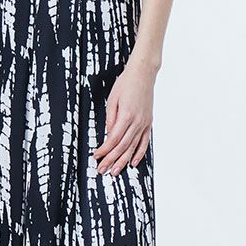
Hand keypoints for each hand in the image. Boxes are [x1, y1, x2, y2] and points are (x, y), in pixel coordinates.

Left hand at [93, 59, 155, 174]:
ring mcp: (144, 123)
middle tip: (102, 170)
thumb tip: (108, 135)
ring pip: (133, 147)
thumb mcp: (112, 100)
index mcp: (126, 115)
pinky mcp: (148, 123)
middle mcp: (137, 121)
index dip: (104, 150)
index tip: (96, 156)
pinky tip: (133, 162)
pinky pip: (144, 142)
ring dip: (124, 161)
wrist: (143, 74)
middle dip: (111, 159)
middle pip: (123, 146)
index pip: (113, 138)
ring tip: (115, 171)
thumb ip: (110, 119)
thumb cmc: (126, 84)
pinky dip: (139, 153)